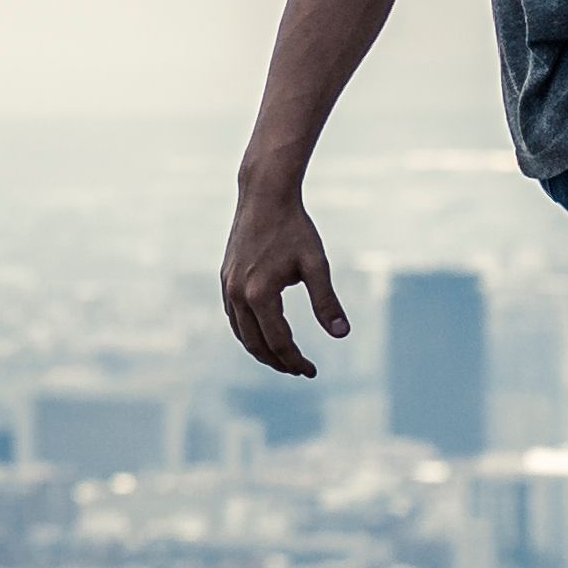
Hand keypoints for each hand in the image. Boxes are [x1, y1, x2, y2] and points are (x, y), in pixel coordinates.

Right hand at [219, 182, 348, 378]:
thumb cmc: (294, 228)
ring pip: (240, 332)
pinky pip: (233, 316)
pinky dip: (247, 332)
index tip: (312, 371)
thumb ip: (327, 301)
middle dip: (278, 362)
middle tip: (299, 370)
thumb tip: (342, 334)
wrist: (264, 196)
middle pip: (256, 344)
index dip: (296, 361)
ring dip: (261, 349)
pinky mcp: (225, 277)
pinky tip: (263, 331)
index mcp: (260, 294)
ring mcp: (227, 286)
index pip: (279, 342)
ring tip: (283, 357)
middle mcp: (238, 294)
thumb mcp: (316, 264)